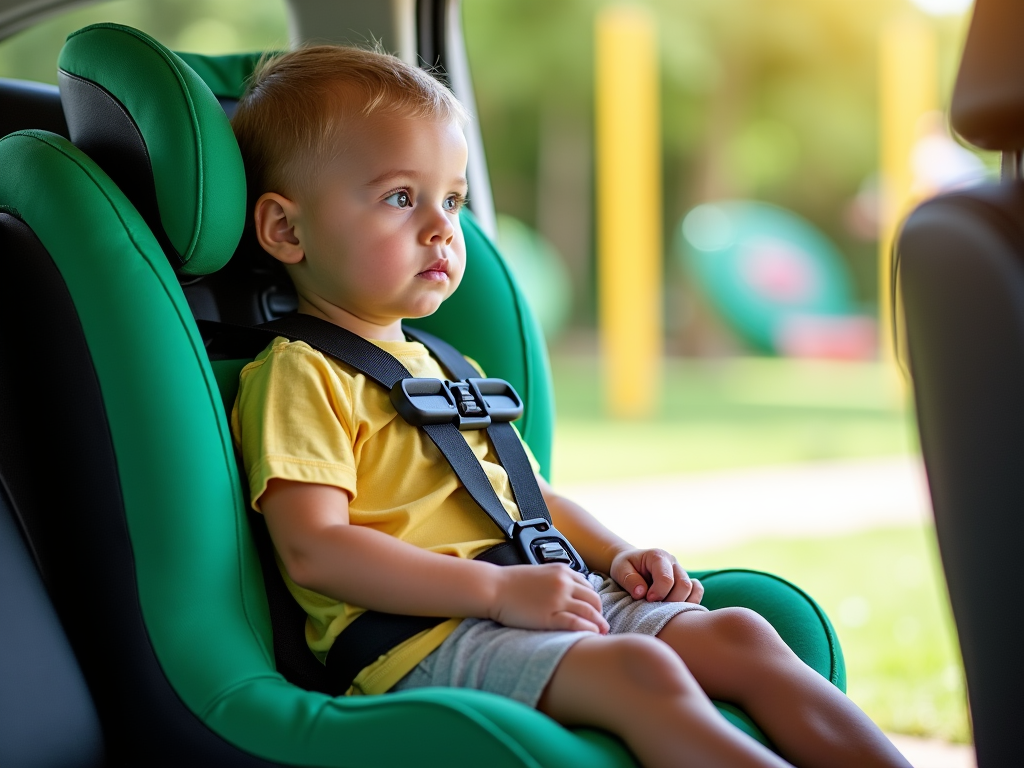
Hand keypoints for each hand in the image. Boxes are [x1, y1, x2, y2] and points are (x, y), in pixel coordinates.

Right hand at [489, 564, 608, 633]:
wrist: (494, 588)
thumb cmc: (512, 582)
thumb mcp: (540, 572)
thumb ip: (556, 579)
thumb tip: (568, 591)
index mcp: (562, 571)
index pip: (588, 586)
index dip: (593, 600)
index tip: (594, 610)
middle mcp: (564, 583)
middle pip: (593, 599)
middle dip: (599, 612)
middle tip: (601, 623)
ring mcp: (558, 599)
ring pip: (589, 612)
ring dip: (599, 623)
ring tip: (602, 632)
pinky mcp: (550, 616)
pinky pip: (576, 623)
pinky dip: (588, 629)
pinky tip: (592, 634)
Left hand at [610, 548, 703, 603]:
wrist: (631, 562)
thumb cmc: (625, 566)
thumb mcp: (620, 569)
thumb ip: (629, 580)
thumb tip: (641, 593)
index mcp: (658, 556)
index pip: (666, 578)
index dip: (658, 593)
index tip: (647, 599)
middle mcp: (673, 562)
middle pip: (683, 585)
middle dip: (670, 601)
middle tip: (655, 608)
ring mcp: (681, 571)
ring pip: (692, 590)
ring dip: (680, 605)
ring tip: (664, 610)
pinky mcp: (685, 580)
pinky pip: (697, 591)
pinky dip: (691, 602)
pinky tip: (677, 609)